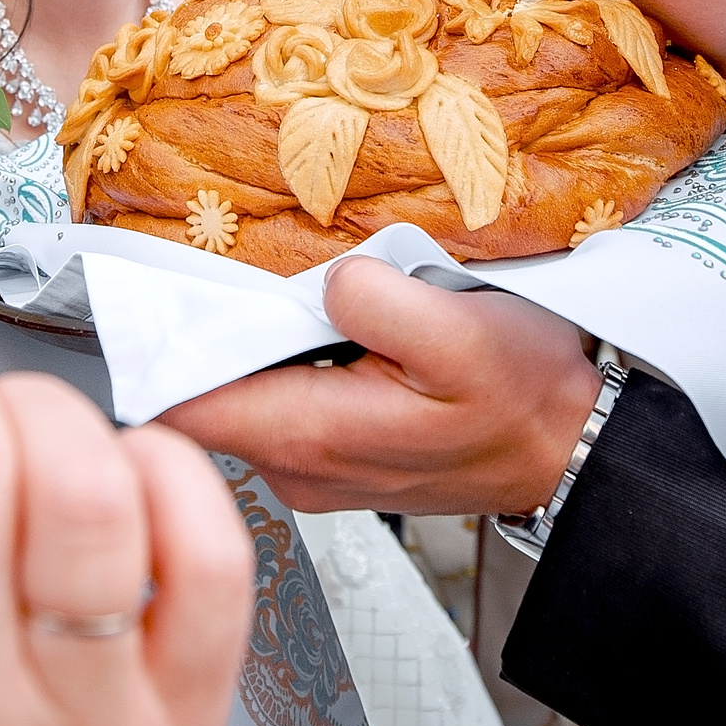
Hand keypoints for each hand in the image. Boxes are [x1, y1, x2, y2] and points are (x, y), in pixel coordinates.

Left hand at [160, 256, 600, 515]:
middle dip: (211, 327)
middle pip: (203, 393)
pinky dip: (286, 357)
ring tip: (289, 287)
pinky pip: (278, 399)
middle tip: (231, 258)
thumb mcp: (460, 332)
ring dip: (256, 339)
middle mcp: (294, 465)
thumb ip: (375, 301)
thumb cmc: (525, 398)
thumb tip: (325, 278)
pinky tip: (323, 322)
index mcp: (309, 434)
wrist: (572, 450)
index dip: (158, 341)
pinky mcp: (332, 456)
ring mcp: (310, 467)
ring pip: (242, 393)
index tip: (152, 283)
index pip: (179, 403)